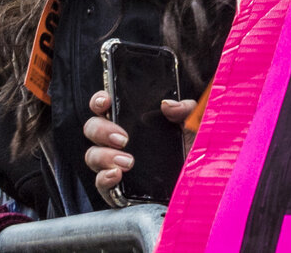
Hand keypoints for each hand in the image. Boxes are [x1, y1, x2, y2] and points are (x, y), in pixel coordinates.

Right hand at [82, 89, 197, 197]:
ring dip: (105, 156)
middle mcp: (119, 141)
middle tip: (123, 138)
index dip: (99, 101)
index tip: (106, 102)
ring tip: (128, 161)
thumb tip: (168, 104)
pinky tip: (115, 175)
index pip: (106, 107)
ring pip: (92, 155)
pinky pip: (100, 183)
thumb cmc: (193, 152)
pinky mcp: (117, 188)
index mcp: (134, 121)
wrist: (198, 184)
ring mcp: (115, 164)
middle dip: (102, 130)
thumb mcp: (194, 126)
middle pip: (93, 128)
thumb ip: (186, 109)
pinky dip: (103, 179)